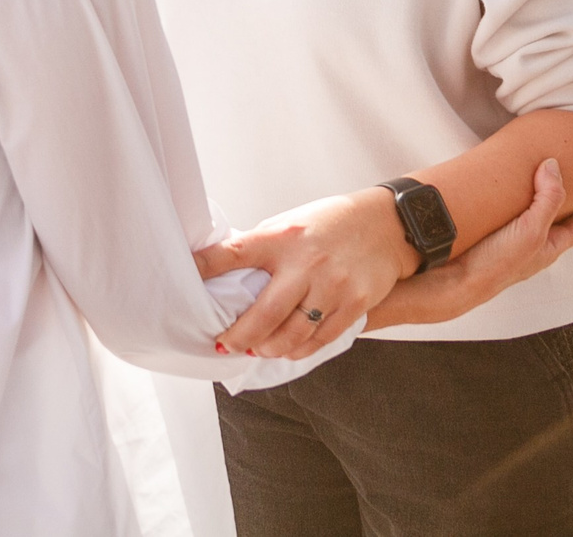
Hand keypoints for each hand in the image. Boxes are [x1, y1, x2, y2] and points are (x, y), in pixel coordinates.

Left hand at [193, 186, 414, 360]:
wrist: (388, 223)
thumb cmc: (332, 223)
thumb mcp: (292, 223)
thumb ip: (264, 247)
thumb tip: (227, 271)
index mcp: (283, 237)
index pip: (235, 253)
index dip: (205, 267)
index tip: (184, 279)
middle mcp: (306, 263)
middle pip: (263, 316)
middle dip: (237, 338)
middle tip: (223, 344)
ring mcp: (332, 286)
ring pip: (291, 336)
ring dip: (266, 349)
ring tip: (255, 349)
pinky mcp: (354, 304)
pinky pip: (319, 339)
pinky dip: (298, 349)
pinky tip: (286, 348)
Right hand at [368, 159, 572, 329]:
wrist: (456, 283)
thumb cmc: (496, 262)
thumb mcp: (530, 230)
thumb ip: (547, 199)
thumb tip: (554, 166)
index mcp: (551, 246)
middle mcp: (537, 246)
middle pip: (566, 221)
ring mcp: (516, 244)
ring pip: (540, 219)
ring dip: (549, 202)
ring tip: (553, 184)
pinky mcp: (495, 238)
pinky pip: (516, 216)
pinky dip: (523, 202)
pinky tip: (512, 194)